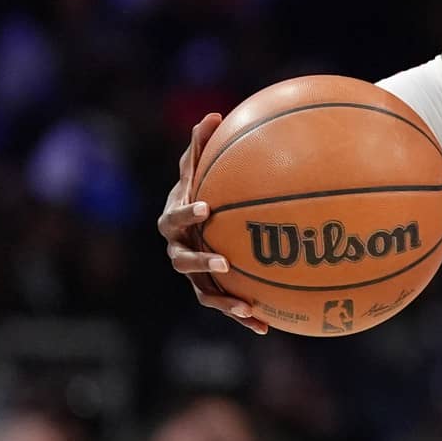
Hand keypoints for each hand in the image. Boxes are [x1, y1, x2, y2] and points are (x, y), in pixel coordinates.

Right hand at [158, 113, 266, 334]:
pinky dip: (243, 315)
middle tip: (222, 263)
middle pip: (183, 261)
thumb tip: (214, 114)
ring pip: (204, 292)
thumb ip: (202, 147)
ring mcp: (192, 274)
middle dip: (201, 263)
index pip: (176, 216)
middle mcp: (178, 250)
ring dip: (224, 302)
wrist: (193, 221)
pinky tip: (267, 326)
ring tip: (246, 310)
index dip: (188, 213)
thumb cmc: (197, 188)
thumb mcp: (198, 169)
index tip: (207, 208)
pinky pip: (225, 305)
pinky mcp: (209, 291)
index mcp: (174, 219)